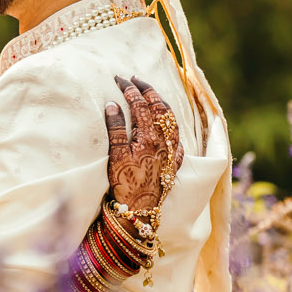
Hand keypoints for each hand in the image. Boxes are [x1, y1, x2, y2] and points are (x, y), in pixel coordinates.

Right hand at [103, 75, 181, 214]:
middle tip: (135, 80)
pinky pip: (178, 138)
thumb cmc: (125, 184)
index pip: (140, 105)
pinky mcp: (174, 164)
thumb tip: (113, 105)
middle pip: (159, 108)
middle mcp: (164, 141)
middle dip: (148, 90)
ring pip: (172, 120)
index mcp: (149, 136)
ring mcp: (171, 152)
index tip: (119, 79)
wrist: (141, 211)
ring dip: (161, 104)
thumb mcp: (115, 155)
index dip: (130, 89)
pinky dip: (172, 126)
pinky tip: (168, 126)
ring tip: (152, 95)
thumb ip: (115, 128)